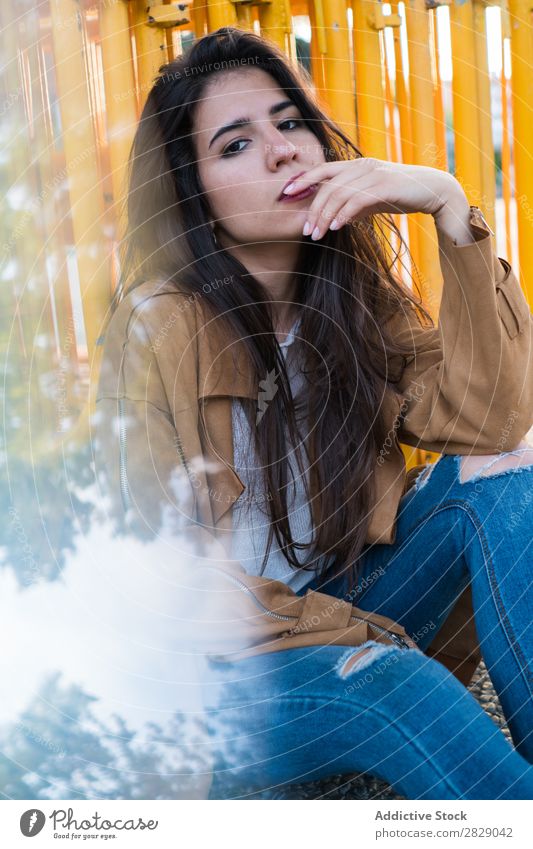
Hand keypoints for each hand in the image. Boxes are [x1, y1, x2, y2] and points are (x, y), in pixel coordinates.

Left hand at [281, 157, 468, 240]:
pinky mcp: (384, 185)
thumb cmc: (402, 195)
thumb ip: (355, 206)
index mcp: (357, 165)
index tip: (287, 195)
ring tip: (317, 234)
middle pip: (327, 185)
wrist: (434, 191)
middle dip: (313, 209)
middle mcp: (362, 166)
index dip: (303, 180)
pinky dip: (344, 214)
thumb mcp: (373, 200)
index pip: (323, 170)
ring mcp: (374, 173)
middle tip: (306, 231)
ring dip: (325, 216)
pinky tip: (336, 228)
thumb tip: (337, 219)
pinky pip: (357, 200)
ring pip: (339, 194)